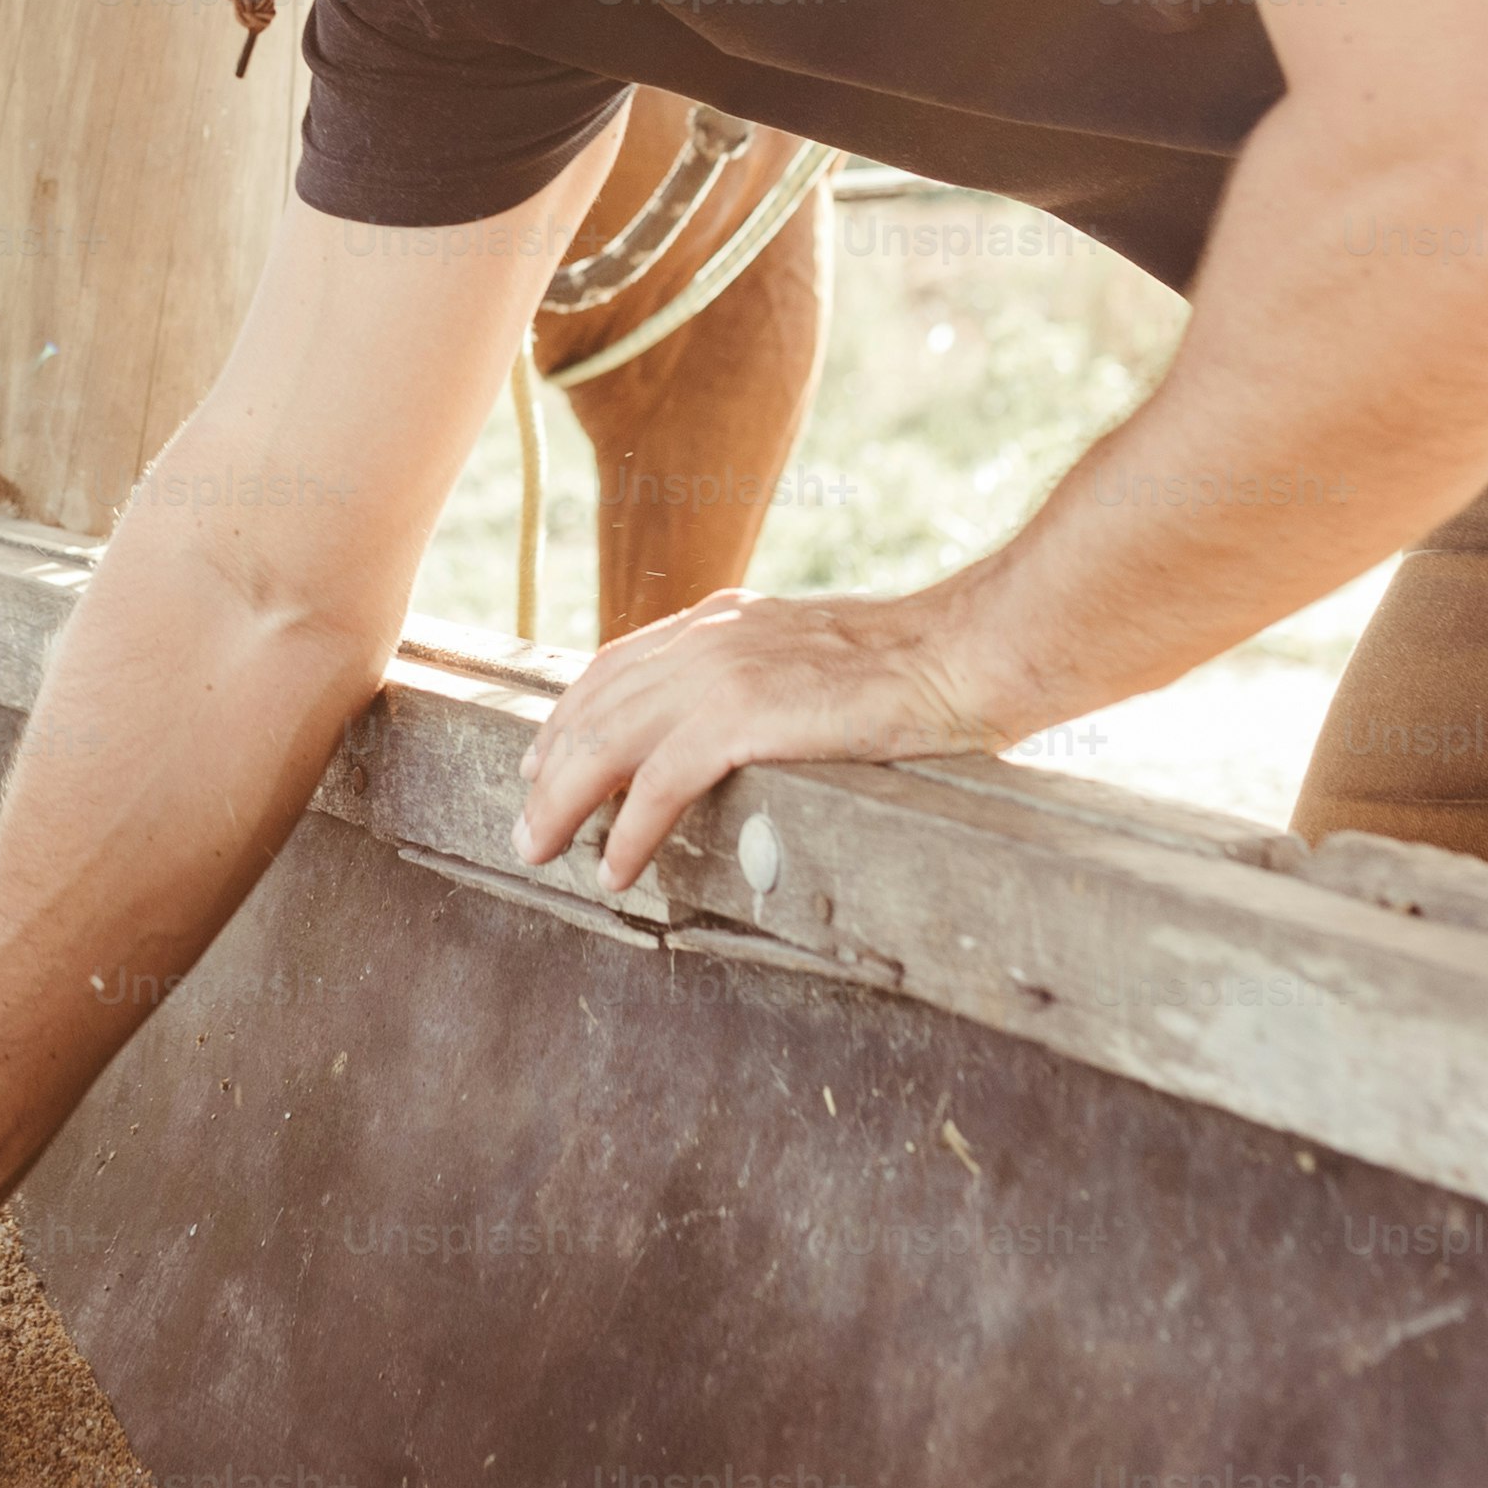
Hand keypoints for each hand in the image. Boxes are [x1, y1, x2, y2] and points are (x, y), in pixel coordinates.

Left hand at [512, 585, 1007, 895]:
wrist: (961, 655)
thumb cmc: (911, 669)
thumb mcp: (813, 657)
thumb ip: (763, 678)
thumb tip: (737, 729)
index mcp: (722, 621)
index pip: (615, 668)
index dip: (567, 719)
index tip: (538, 763)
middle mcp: (707, 639)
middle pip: (595, 707)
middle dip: (548, 771)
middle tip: (525, 827)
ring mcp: (720, 673)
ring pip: (607, 744)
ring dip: (564, 803)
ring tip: (543, 850)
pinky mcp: (742, 717)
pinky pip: (657, 783)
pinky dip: (628, 830)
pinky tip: (616, 865)